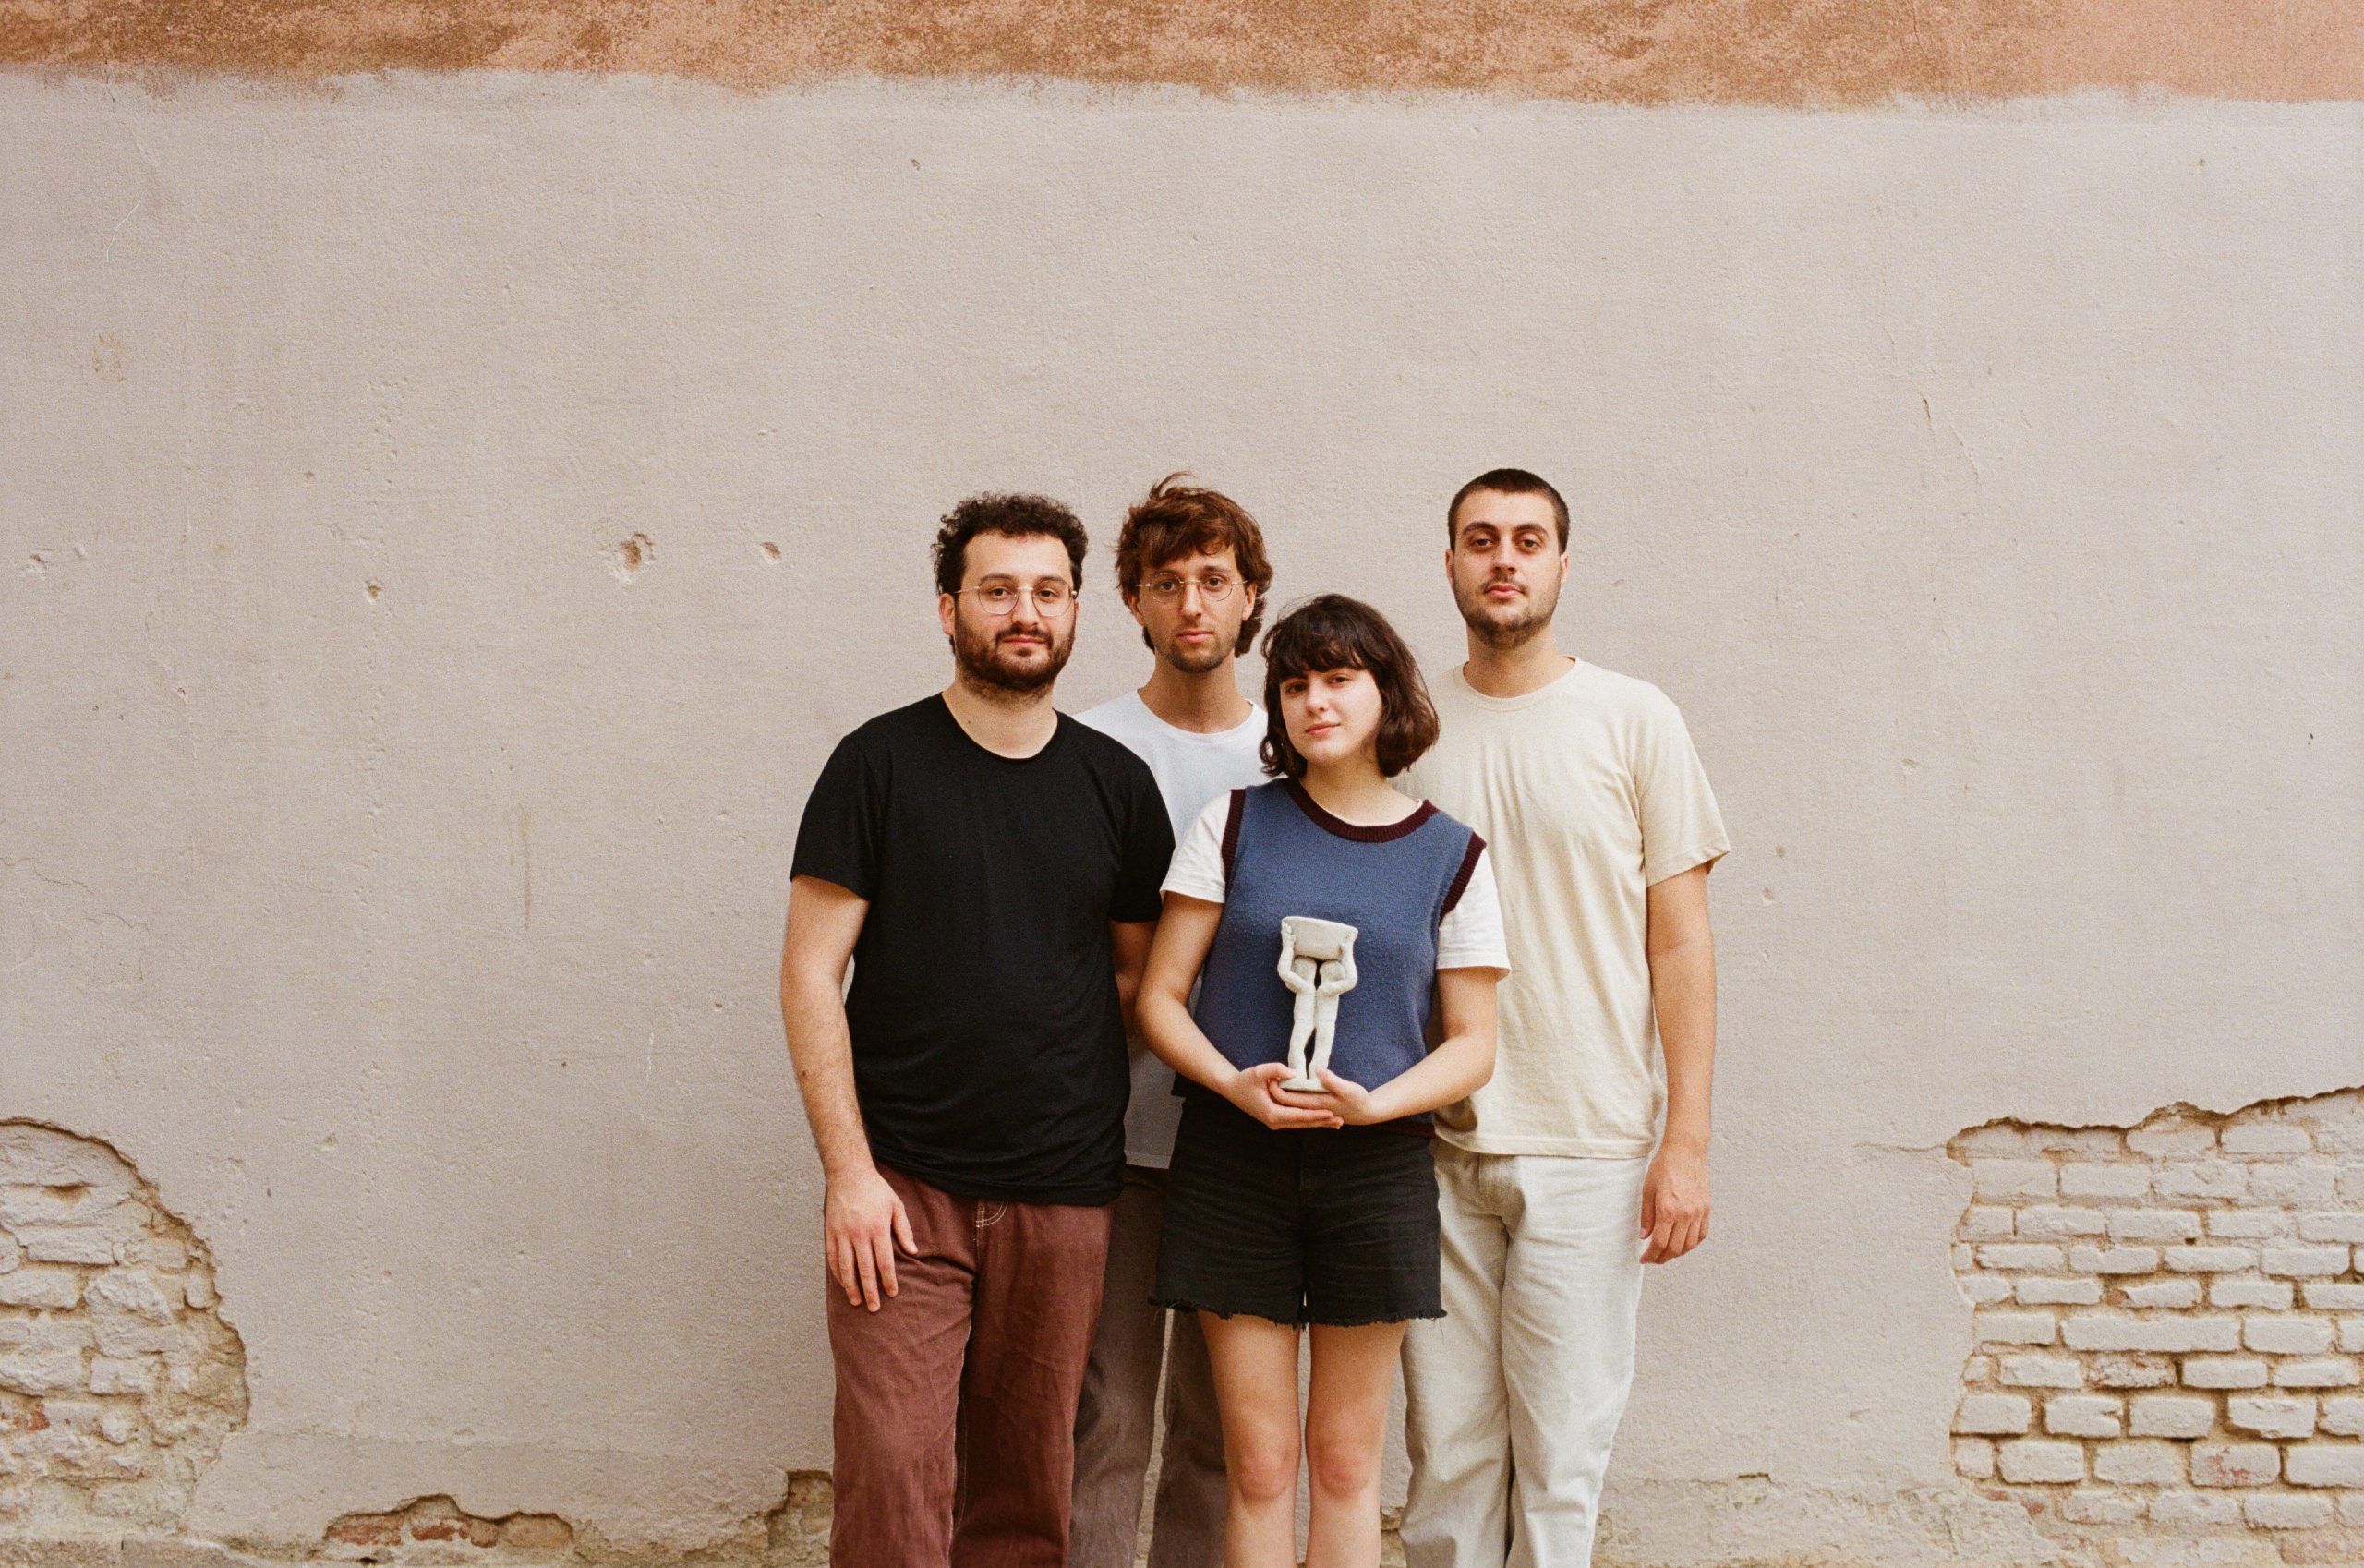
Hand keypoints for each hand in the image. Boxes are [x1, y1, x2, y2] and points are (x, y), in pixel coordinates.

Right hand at [825, 1164, 915, 1310]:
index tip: (892, 1293)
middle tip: (874, 1308)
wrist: (849, 1174)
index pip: (884, 1261)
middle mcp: (859, 1234)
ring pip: (846, 1267)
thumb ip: (903, 1230)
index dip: (888, 1280)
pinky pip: (832, 1258)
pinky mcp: (830, 1232)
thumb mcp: (896, 1206)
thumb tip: (913, 1252)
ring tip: (856, 1302)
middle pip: (865, 1269)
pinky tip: (842, 1283)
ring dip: (851, 1287)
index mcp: (878, 1228)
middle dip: (870, 1291)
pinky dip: (837, 1273)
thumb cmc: (876, 1190)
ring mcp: (842, 1234)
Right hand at [1224, 1062, 1343, 1129]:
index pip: (1299, 1116)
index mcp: (1272, 1113)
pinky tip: (1321, 1120)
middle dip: (1322, 1122)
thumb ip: (1276, 1070)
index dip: (1315, 1114)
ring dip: (1318, 1123)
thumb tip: (1294, 1074)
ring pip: (1301, 1124)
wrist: (1232, 1089)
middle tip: (1340, 1121)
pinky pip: (1296, 1121)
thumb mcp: (1258, 1072)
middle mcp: (1275, 1122)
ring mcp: (1275, 1122)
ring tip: (1336, 1123)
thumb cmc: (1245, 1080)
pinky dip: (1309, 1120)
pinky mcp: (1276, 1119)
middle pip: (1303, 1123)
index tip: (1331, 1113)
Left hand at [1274, 1067, 1381, 1125]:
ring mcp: (1314, 1109)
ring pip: (1293, 1103)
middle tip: (1265, 1076)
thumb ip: (1332, 1081)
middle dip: (1276, 1091)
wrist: (1368, 1112)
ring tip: (1271, 1080)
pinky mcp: (1317, 1107)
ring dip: (1283, 1094)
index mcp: (1316, 1104)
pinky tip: (1286, 1090)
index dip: (1278, 1089)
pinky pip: (1300, 1104)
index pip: (1290, 1099)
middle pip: (1288, 1101)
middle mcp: (1312, 1109)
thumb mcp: (1349, 1089)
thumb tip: (1317, 1071)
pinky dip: (1293, 1098)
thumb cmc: (1360, 1100)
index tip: (1270, 1076)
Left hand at [1640, 1143, 1708, 1262]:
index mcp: (1668, 1210)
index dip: (1651, 1255)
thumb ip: (1646, 1216)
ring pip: (1690, 1244)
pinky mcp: (1707, 1209)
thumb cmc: (1664, 1167)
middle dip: (1662, 1257)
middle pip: (1675, 1248)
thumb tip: (1645, 1237)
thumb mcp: (1648, 1190)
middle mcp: (1685, 1214)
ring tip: (1666, 1253)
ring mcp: (1699, 1212)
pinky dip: (1692, 1243)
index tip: (1644, 1259)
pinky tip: (1683, 1243)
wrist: (1686, 1151)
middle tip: (1653, 1259)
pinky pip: (1701, 1234)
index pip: (1659, 1243)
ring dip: (1677, 1253)